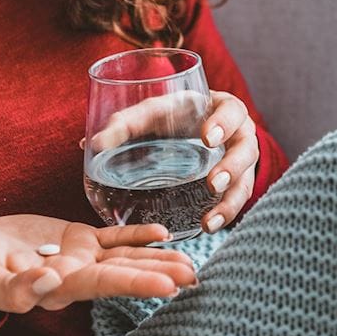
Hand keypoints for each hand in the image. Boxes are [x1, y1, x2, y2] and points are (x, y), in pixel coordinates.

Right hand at [0, 214, 196, 314]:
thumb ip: (12, 288)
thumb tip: (48, 282)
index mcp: (56, 288)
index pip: (102, 286)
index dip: (135, 283)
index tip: (167, 285)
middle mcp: (76, 277)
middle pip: (123, 275)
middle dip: (159, 275)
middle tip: (195, 277)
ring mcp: (80, 258)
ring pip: (125, 257)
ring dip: (158, 259)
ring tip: (192, 264)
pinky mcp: (77, 240)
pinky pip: (112, 237)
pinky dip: (136, 235)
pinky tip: (163, 233)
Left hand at [79, 90, 261, 233]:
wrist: (195, 127)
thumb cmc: (174, 115)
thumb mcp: (152, 113)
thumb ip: (125, 123)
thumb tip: (90, 144)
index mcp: (222, 108)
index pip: (232, 112)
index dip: (223, 124)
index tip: (206, 138)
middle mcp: (239, 135)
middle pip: (246, 150)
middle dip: (231, 167)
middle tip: (212, 182)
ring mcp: (240, 162)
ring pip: (245, 181)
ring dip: (230, 201)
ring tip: (209, 221)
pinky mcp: (236, 184)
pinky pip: (238, 200)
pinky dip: (225, 214)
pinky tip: (208, 226)